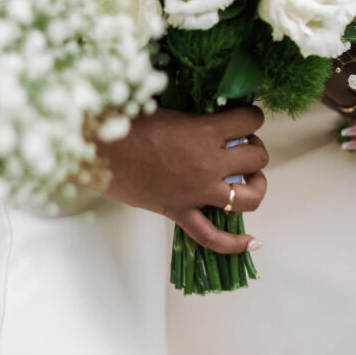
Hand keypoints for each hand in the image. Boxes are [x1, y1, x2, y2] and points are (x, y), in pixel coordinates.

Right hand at [95, 106, 267, 251]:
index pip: (250, 120)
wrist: (99, 151)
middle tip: (242, 143)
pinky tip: (253, 242)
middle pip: (256, 158)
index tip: (247, 116)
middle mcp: (208, 164)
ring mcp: (197, 192)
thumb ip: (196, 117)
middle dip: (255, 148)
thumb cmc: (127, 124)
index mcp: (205, 132)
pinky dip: (235, 244)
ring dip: (256, 186)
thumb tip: (215, 117)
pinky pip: (212, 237)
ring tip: (251, 178)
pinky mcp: (180, 213)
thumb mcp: (170, 110)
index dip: (253, 116)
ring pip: (248, 198)